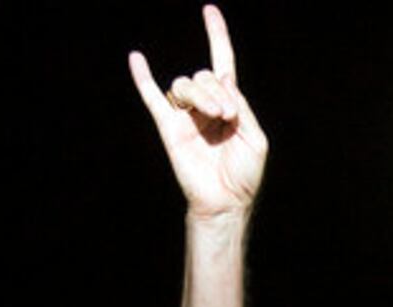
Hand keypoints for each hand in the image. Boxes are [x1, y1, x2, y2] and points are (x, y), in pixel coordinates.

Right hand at [128, 6, 267, 217]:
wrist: (226, 201)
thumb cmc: (244, 175)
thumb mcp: (255, 138)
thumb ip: (241, 106)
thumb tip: (223, 81)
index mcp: (228, 105)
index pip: (222, 64)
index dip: (217, 36)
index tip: (209, 10)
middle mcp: (205, 106)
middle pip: (204, 75)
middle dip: (218, 91)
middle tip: (228, 116)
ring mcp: (185, 116)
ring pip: (185, 84)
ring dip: (202, 94)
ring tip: (217, 117)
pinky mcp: (169, 128)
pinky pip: (153, 98)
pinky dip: (143, 78)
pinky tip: (137, 58)